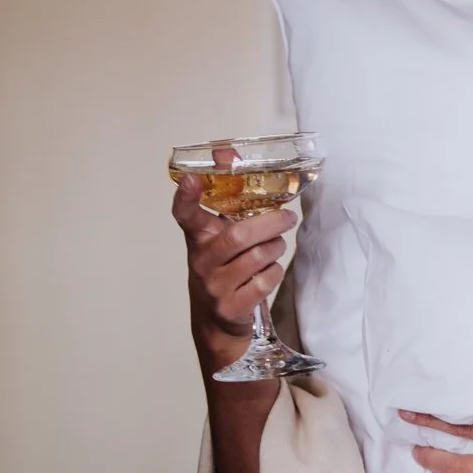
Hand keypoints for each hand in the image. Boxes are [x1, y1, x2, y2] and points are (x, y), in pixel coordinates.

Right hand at [173, 173, 294, 351]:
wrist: (217, 322)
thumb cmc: (224, 267)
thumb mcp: (220, 232)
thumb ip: (227, 194)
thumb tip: (226, 150)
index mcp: (198, 237)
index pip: (185, 214)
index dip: (186, 197)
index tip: (192, 179)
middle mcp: (201, 261)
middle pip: (238, 235)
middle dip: (271, 223)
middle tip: (288, 218)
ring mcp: (214, 286)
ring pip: (257, 257)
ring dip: (276, 247)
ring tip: (276, 245)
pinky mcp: (230, 307)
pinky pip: (265, 281)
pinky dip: (274, 272)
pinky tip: (269, 271)